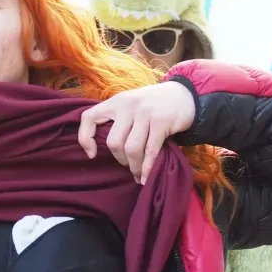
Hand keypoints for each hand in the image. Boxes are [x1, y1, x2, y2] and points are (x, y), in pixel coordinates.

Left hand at [77, 81, 195, 183]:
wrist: (186, 94)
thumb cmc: (156, 105)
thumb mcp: (133, 105)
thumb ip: (120, 120)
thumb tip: (108, 150)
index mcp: (116, 101)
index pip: (89, 117)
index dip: (85, 138)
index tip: (92, 154)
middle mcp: (128, 104)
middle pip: (114, 142)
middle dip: (120, 160)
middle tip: (129, 165)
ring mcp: (145, 112)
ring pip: (131, 149)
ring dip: (134, 166)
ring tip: (139, 174)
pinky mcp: (161, 121)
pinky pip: (150, 150)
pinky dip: (147, 167)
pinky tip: (146, 176)